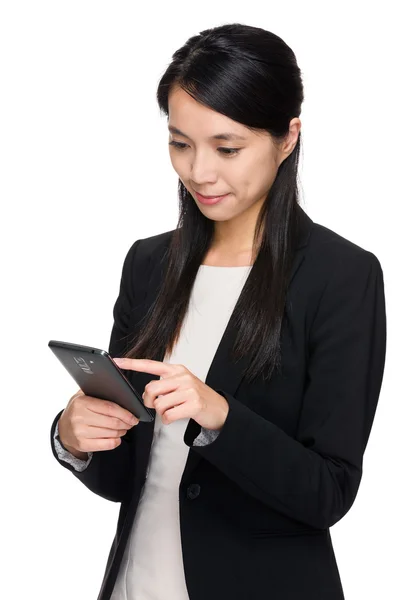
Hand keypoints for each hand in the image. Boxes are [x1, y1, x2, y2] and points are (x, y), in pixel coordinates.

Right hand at [58, 388, 139, 455]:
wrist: (63, 429)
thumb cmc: (77, 410)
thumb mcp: (83, 396)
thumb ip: (98, 392)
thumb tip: (120, 392)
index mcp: (81, 403)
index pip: (109, 408)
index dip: (125, 413)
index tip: (133, 416)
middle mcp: (79, 417)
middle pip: (112, 422)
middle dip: (126, 423)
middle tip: (131, 423)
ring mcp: (80, 432)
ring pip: (111, 434)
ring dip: (122, 432)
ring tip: (124, 428)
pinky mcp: (82, 444)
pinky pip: (106, 445)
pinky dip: (115, 442)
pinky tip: (117, 438)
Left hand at [113, 358, 228, 430]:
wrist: (219, 408)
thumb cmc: (196, 397)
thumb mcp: (182, 384)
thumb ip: (165, 383)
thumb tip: (147, 392)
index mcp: (177, 370)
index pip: (151, 364)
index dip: (132, 364)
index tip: (117, 362)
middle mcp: (182, 377)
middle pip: (151, 388)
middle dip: (149, 401)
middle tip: (156, 405)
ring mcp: (189, 390)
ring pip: (159, 403)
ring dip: (161, 412)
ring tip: (170, 411)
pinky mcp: (194, 404)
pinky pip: (169, 415)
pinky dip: (168, 420)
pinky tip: (175, 417)